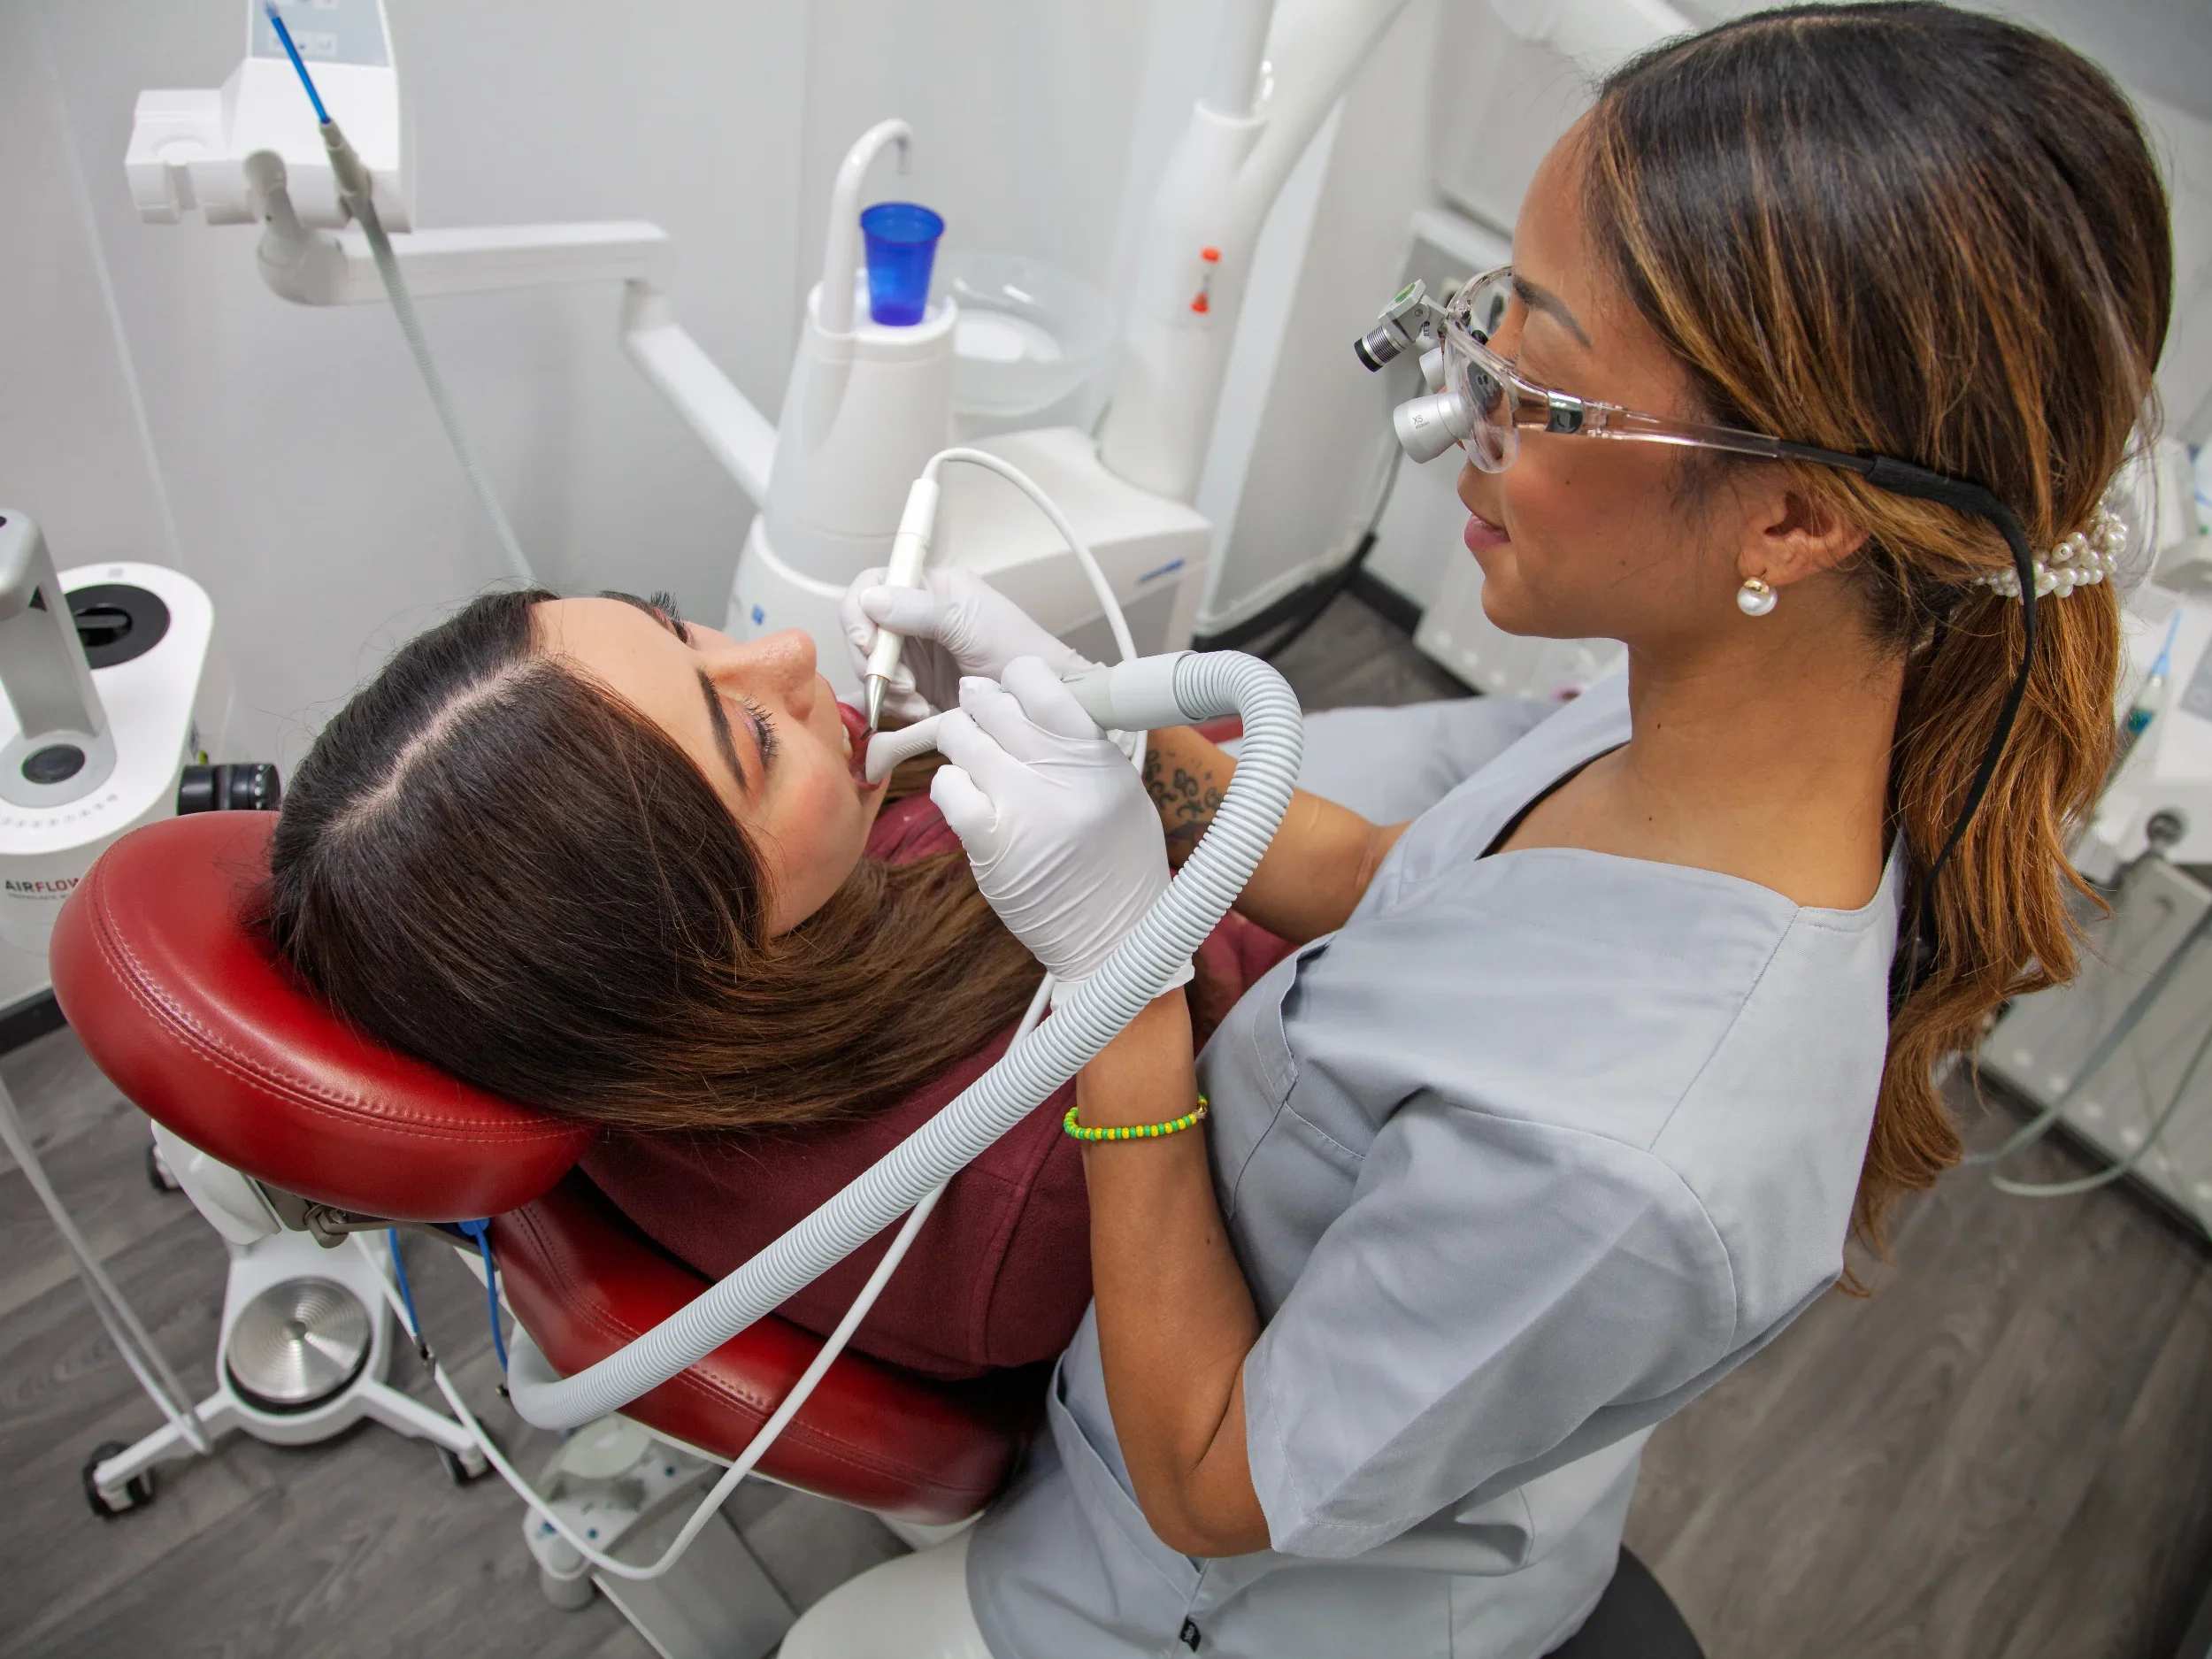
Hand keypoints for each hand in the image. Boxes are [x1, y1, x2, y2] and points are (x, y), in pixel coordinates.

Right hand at [841, 566, 1093, 721]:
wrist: (1037, 700)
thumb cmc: (1016, 650)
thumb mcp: (968, 623)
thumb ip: (919, 609)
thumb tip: (868, 599)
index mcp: (930, 586)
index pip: (873, 585)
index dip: (860, 613)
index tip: (867, 644)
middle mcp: (915, 615)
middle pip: (863, 630)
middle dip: (875, 661)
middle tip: (902, 685)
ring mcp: (914, 652)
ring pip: (871, 665)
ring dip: (886, 688)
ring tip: (917, 703)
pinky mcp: (915, 685)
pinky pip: (885, 693)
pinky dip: (894, 705)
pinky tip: (919, 711)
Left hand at [931, 658, 1188, 995]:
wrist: (1116, 938)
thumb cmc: (1120, 866)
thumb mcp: (1122, 793)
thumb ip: (1083, 747)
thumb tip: (1038, 704)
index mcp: (1098, 759)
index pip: (1043, 684)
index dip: (1016, 677)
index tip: (1012, 686)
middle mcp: (1061, 777)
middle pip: (994, 704)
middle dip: (979, 704)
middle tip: (980, 714)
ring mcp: (1023, 809)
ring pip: (962, 737)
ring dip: (960, 740)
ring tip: (973, 756)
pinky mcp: (990, 844)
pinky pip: (948, 787)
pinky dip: (949, 784)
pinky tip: (965, 795)